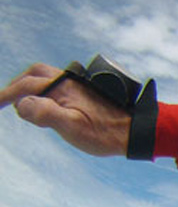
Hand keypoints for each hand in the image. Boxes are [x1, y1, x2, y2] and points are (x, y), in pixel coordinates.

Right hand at [0, 63, 130, 155]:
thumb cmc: (105, 133)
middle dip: (17, 85)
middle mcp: (71, 81)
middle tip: (4, 100)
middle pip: (35, 74)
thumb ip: (44, 113)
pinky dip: (46, 92)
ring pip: (48, 79)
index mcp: (64, 85)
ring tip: (23, 105)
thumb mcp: (72, 127)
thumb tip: (22, 104)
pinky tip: (47, 108)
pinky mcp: (86, 94)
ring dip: (32, 88)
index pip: (26, 86)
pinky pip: (59, 87)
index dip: (6, 95)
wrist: (135, 132)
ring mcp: (79, 87)